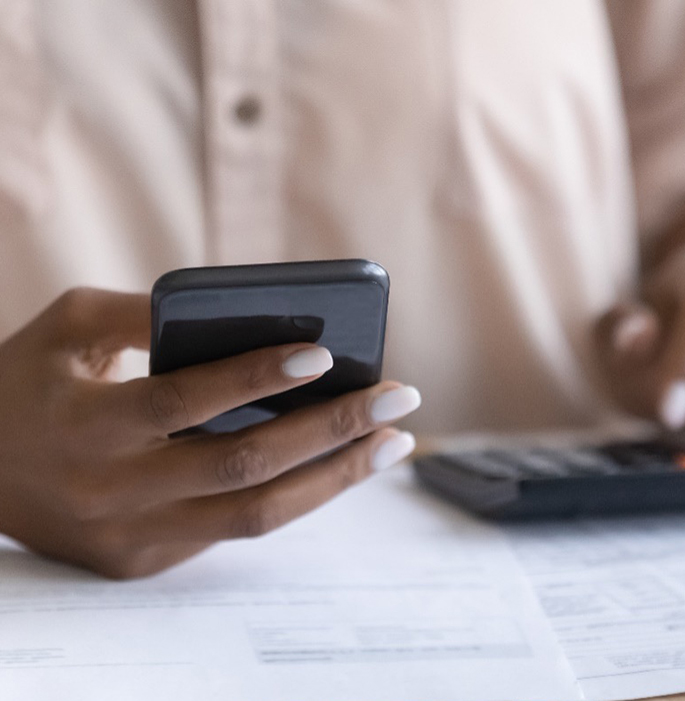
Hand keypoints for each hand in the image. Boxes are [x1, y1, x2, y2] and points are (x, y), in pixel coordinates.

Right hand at [0, 288, 420, 578]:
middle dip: (332, 431)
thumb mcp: (67, 328)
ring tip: (393, 442)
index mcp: (87, 425)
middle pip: (242, 467)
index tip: (325, 355)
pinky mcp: (147, 560)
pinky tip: (340, 464)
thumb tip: (244, 316)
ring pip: (256, 515)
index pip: (185, 401)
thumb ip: (143, 314)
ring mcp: (134, 537)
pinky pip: (237, 529)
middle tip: (400, 399)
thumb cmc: (26, 382)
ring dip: (336, 477)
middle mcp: (112, 491)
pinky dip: (297, 495)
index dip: (256, 377)